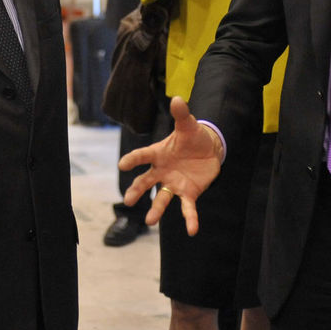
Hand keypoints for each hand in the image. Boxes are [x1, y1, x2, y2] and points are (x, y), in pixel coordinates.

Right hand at [118, 96, 222, 235]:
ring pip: (162, 199)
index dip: (133, 160)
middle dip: (137, 191)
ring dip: (156, 211)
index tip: (122, 165)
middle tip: (128, 200)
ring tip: (150, 222)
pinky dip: (190, 219)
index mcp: (159, 154)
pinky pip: (187, 208)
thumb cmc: (192, 136)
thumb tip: (177, 99)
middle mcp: (162, 171)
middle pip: (146, 182)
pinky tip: (192, 231)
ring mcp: (174, 184)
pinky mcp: (188, 193)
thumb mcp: (188, 125)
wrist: (208, 149)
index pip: (143, 156)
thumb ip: (181, 114)